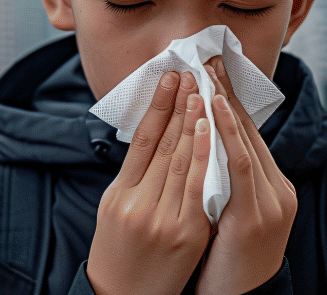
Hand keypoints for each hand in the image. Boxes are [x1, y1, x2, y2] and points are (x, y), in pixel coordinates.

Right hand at [87, 70, 212, 294]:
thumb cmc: (120, 251)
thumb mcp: (115, 209)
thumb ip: (134, 176)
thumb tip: (155, 137)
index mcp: (119, 193)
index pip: (141, 139)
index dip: (157, 105)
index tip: (169, 77)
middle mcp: (137, 203)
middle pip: (163, 144)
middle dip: (180, 105)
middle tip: (192, 74)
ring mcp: (162, 219)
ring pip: (181, 160)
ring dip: (195, 122)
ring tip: (204, 92)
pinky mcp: (186, 234)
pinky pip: (199, 189)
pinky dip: (205, 157)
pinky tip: (211, 133)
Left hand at [195, 58, 296, 294]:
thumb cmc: (224, 259)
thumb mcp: (226, 212)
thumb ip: (221, 179)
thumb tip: (199, 141)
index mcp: (271, 187)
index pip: (248, 133)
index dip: (229, 99)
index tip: (211, 68)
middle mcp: (278, 190)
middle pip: (249, 130)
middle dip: (227, 92)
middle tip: (208, 56)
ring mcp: (271, 203)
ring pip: (245, 142)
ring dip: (225, 104)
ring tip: (209, 74)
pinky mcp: (257, 217)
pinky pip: (240, 166)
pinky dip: (228, 135)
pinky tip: (214, 109)